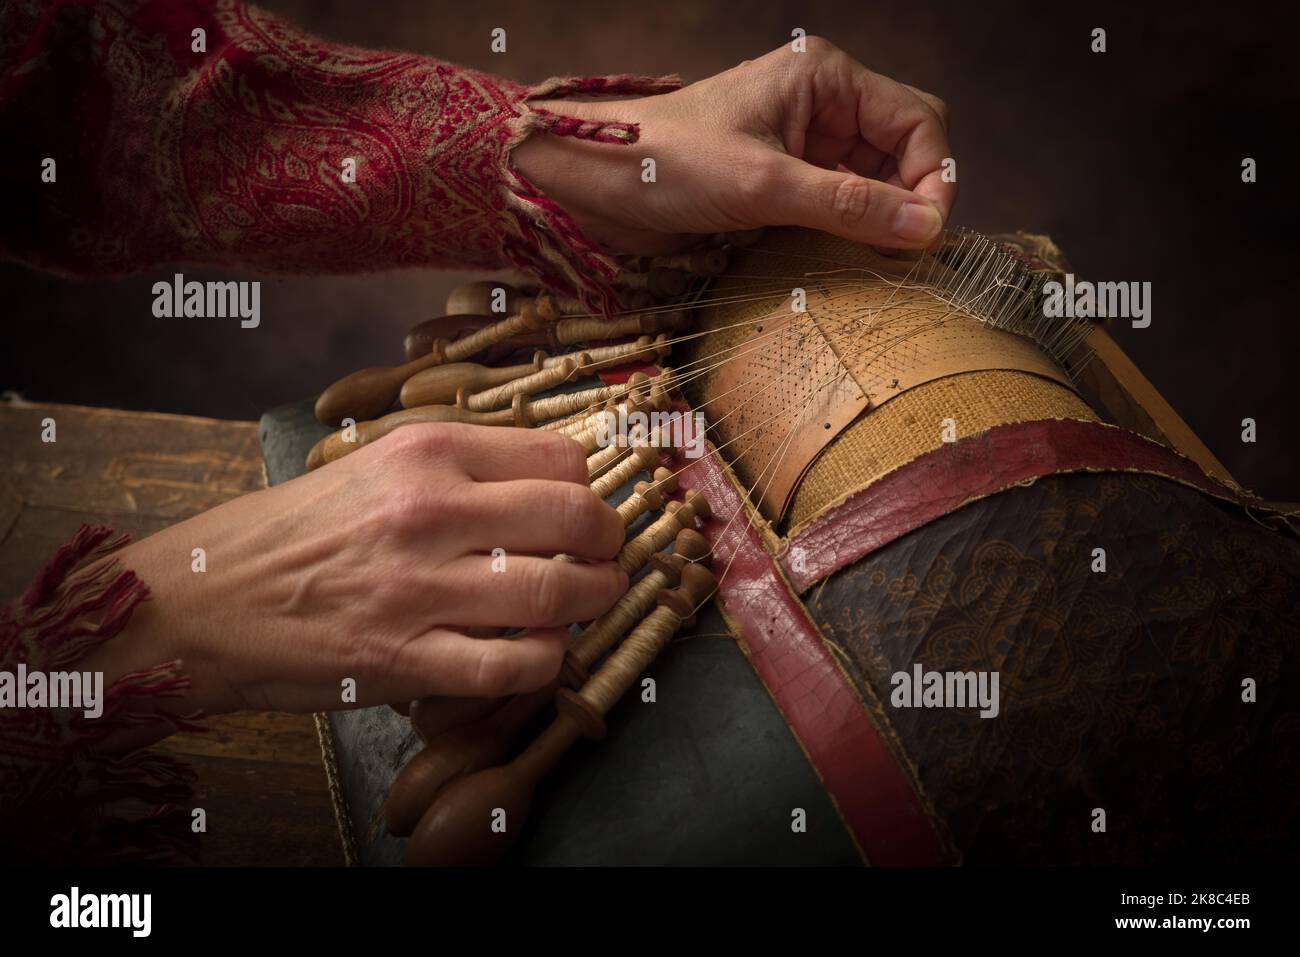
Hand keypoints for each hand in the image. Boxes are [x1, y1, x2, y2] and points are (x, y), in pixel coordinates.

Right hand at [78, 425, 626, 716]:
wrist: (199, 601)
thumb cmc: (289, 533)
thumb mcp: (370, 466)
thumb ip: (456, 468)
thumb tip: (548, 481)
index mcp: (424, 452)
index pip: (559, 458)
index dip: (587, 488)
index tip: (583, 509)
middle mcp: (428, 511)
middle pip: (576, 518)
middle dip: (610, 543)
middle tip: (608, 557)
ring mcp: (418, 588)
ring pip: (558, 592)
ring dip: (594, 601)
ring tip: (590, 602)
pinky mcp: (404, 659)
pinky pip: (514, 664)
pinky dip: (547, 661)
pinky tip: (542, 651)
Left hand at [513, 38, 953, 254]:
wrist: (592, 181)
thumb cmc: (666, 163)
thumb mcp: (765, 185)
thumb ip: (849, 205)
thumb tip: (926, 228)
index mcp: (825, 77)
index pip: (915, 121)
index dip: (932, 175)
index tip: (928, 233)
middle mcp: (821, 104)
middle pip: (901, 150)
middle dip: (911, 197)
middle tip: (908, 252)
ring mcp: (801, 142)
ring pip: (871, 180)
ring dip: (881, 218)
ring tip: (881, 261)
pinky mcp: (778, 180)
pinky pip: (835, 202)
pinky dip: (848, 230)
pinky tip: (848, 257)